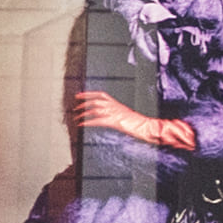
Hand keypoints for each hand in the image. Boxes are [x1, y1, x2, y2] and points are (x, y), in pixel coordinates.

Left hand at [65, 86, 194, 155]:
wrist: (147, 128)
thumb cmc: (139, 125)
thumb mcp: (126, 118)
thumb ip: (117, 116)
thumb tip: (110, 118)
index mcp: (117, 104)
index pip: (101, 94)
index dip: (89, 94)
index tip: (79, 95)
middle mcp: (115, 106)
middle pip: (95, 100)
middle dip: (83, 103)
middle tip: (74, 107)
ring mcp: (115, 113)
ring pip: (94, 110)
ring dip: (83, 114)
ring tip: (76, 118)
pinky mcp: (115, 122)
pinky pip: (97, 121)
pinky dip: (87, 122)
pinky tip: (81, 125)